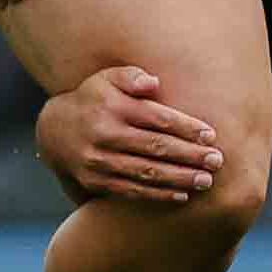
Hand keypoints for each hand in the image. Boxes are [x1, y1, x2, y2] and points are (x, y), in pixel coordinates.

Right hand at [37, 67, 222, 206]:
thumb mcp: (107, 78)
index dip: (186, 127)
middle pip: (156, 147)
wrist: (54, 131)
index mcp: (112, 106)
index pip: (156, 117)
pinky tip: (181, 195)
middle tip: (217, 161)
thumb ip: (131, 76)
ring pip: (146, 172)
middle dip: (190, 155)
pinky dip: (158, 195)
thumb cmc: (94, 99)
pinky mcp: (96, 181)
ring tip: (206, 182)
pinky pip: (131, 191)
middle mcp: (105, 134)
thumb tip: (154, 83)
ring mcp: (99, 161)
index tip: (211, 135)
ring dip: (179, 179)